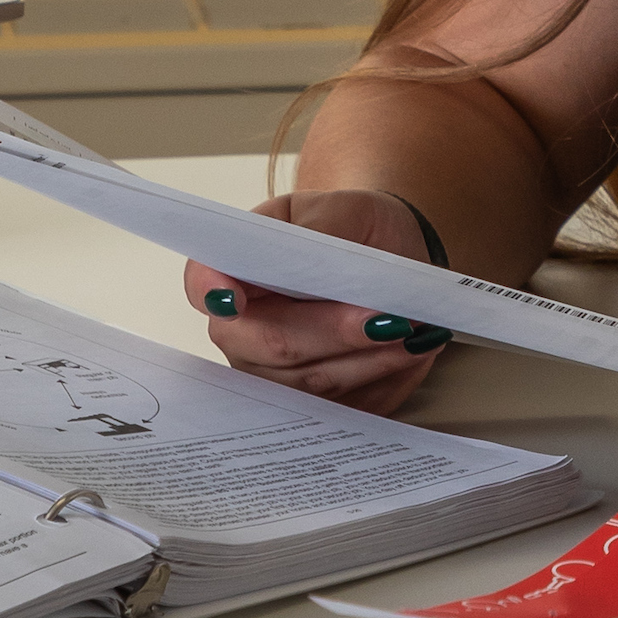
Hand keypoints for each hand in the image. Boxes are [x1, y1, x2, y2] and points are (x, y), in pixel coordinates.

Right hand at [188, 185, 449, 413]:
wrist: (391, 258)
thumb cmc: (355, 229)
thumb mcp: (342, 210)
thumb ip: (316, 234)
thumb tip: (292, 261)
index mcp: (235, 271)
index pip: (203, 284)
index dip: (213, 292)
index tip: (235, 297)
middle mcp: (244, 333)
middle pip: (270, 346)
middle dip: (330, 333)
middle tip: (386, 318)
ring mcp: (276, 377)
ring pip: (313, 385)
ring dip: (368, 360)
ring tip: (413, 331)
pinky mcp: (319, 406)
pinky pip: (348, 407)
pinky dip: (386, 379)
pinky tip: (413, 352)